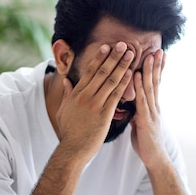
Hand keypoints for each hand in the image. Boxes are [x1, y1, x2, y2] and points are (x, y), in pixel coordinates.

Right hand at [56, 42, 133, 159]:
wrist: (72, 149)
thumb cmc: (69, 132)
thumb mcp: (64, 110)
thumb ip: (67, 94)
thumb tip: (67, 81)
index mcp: (76, 93)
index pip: (89, 71)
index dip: (99, 58)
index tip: (107, 47)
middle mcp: (85, 95)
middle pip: (102, 72)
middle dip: (114, 57)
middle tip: (123, 44)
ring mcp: (95, 104)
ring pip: (110, 80)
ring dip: (122, 65)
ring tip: (131, 54)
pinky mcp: (104, 114)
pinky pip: (116, 95)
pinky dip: (124, 83)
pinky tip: (131, 74)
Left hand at [131, 49, 168, 168]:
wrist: (154, 159)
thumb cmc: (146, 143)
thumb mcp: (139, 124)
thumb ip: (137, 113)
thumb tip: (131, 107)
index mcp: (151, 107)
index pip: (155, 85)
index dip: (156, 70)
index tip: (157, 55)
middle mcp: (153, 107)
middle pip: (155, 82)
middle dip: (156, 65)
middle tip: (158, 49)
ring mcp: (151, 112)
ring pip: (150, 88)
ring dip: (150, 70)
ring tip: (149, 55)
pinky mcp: (146, 120)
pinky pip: (141, 100)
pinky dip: (139, 86)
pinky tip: (138, 75)